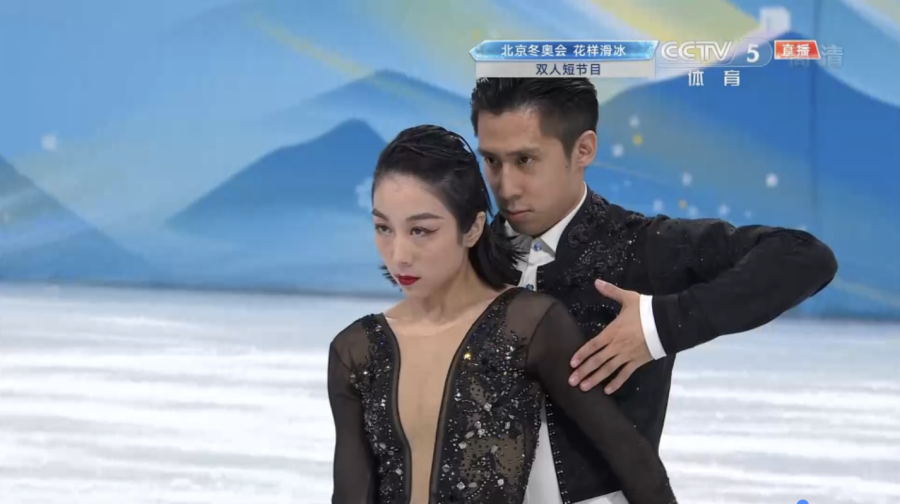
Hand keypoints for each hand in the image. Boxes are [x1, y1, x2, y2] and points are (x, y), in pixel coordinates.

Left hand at [568, 279, 652, 393]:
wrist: (667, 323)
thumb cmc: (646, 310)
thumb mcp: (628, 298)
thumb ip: (611, 291)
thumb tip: (596, 282)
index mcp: (612, 331)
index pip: (593, 345)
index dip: (582, 354)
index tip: (572, 363)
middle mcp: (617, 346)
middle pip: (597, 361)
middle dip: (583, 371)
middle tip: (571, 381)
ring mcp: (627, 356)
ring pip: (608, 370)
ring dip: (595, 379)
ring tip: (583, 388)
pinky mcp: (637, 362)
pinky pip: (625, 374)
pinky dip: (616, 383)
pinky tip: (607, 391)